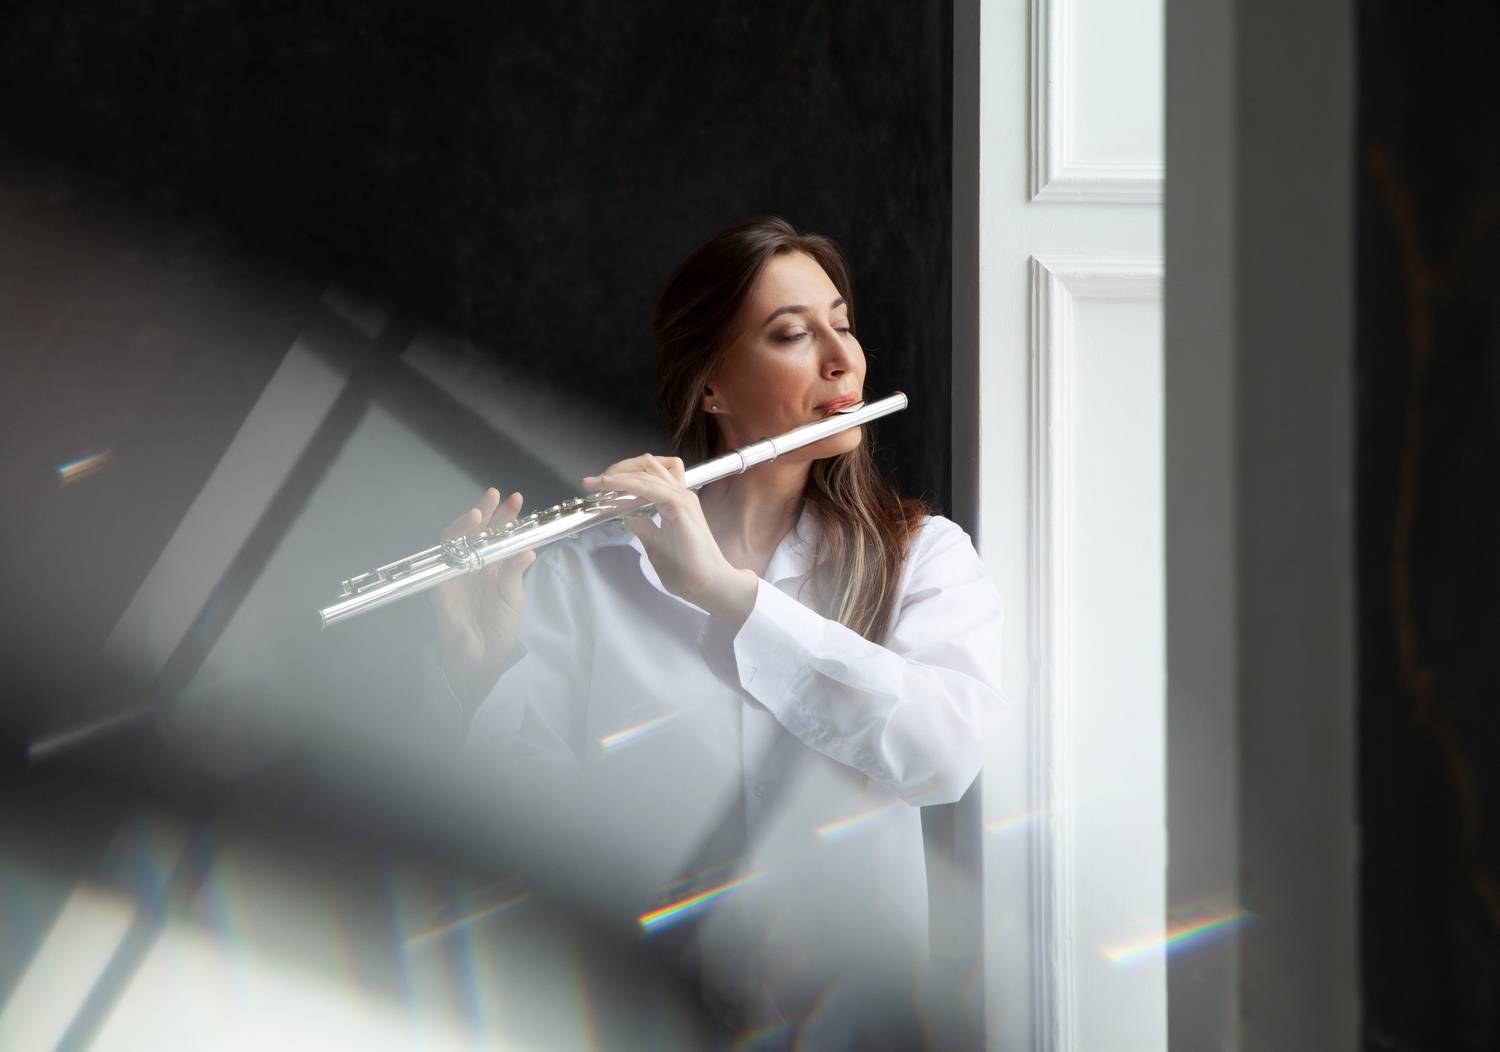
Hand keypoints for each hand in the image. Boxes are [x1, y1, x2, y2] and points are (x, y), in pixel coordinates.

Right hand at [431, 488, 536, 710]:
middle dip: (483, 511)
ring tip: (478, 512)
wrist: (481, 658)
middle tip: (493, 494)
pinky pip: (443, 564)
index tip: (515, 499)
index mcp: (493, 565)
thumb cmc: (498, 627)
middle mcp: (473, 565)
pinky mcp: (440, 586)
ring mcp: (455, 573)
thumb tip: (529, 549)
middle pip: (474, 532)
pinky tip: (465, 542)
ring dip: (464, 526)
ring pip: (454, 542)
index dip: (504, 516)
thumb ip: (515, 572)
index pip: (497, 534)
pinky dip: (452, 551)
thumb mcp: (512, 597)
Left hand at [582, 454, 757, 624]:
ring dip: (618, 475)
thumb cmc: (686, 568)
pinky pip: (649, 486)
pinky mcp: (680, 505)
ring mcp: (682, 497)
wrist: (706, 583)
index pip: (649, 473)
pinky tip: (611, 487)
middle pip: (647, 464)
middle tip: (597, 482)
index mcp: (676, 500)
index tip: (600, 485)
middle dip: (619, 468)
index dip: (624, 474)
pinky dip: (626, 484)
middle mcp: (680, 494)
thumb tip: (626, 514)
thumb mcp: (654, 541)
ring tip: (598, 483)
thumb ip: (642, 524)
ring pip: (646, 470)